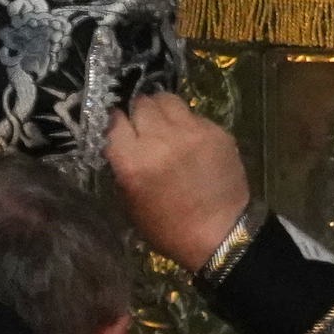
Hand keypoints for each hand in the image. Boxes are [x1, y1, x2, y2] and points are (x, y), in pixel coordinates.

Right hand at [104, 92, 249, 272]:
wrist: (221, 234)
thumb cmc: (169, 227)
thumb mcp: (131, 201)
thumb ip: (122, 165)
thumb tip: (118, 138)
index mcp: (134, 162)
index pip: (113, 119)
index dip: (113, 121)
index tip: (116, 127)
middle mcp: (161, 140)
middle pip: (140, 103)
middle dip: (137, 112)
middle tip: (141, 127)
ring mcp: (191, 132)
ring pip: (166, 99)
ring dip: (160, 109)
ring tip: (163, 125)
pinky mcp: (216, 130)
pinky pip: (192, 114)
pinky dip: (185, 123)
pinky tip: (188, 141)